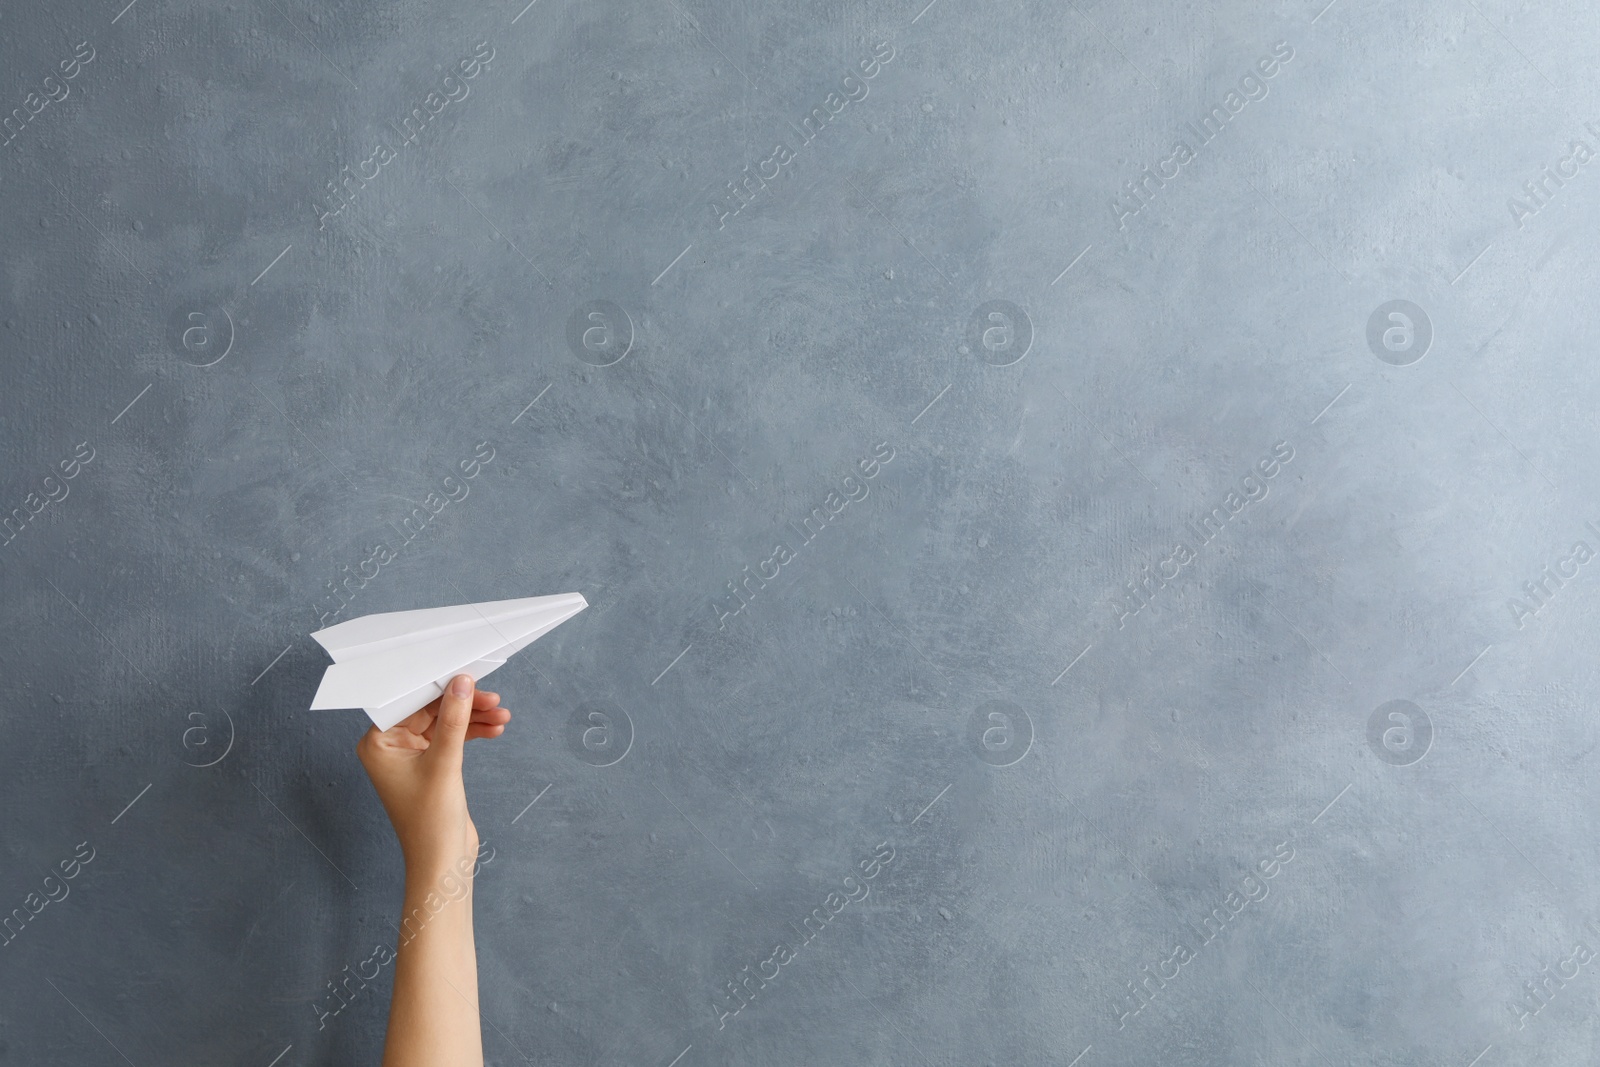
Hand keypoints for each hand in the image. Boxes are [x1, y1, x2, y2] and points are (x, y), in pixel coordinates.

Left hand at [356, 674, 510, 874]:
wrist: (443, 861)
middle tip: (492, 697)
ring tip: (502, 715)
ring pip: (445, 722)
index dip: (438, 687)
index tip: (465, 675)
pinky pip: (452, 738)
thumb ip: (453, 719)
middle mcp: (391, 747)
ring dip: (473, 718)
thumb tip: (461, 683)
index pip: (409, 702)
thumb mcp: (444, 763)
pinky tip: (495, 729)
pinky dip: (473, 732)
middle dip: (463, 704)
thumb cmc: (430, 821)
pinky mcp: (432, 765)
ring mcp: (412, 756)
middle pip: (430, 710)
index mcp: (378, 743)